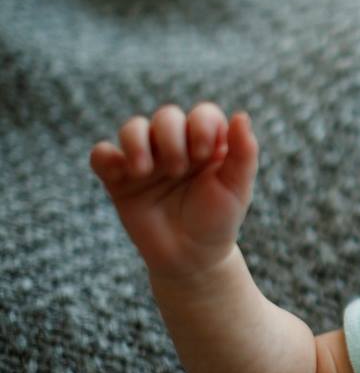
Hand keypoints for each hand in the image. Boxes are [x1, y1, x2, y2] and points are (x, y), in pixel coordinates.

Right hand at [89, 103, 257, 278]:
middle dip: (171, 137)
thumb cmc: (218, 221)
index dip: (201, 126)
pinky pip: (102, 155)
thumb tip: (242, 115)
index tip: (204, 154)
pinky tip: (124, 174)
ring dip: (137, 142)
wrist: (190, 258)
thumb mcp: (237, 189)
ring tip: (145, 171)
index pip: (203, 114)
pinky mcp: (119, 179)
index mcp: (208, 145)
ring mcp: (147, 161)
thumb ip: (244, 153)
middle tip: (178, 169)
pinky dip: (106, 157)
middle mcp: (176, 147)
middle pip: (167, 116)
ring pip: (132, 128)